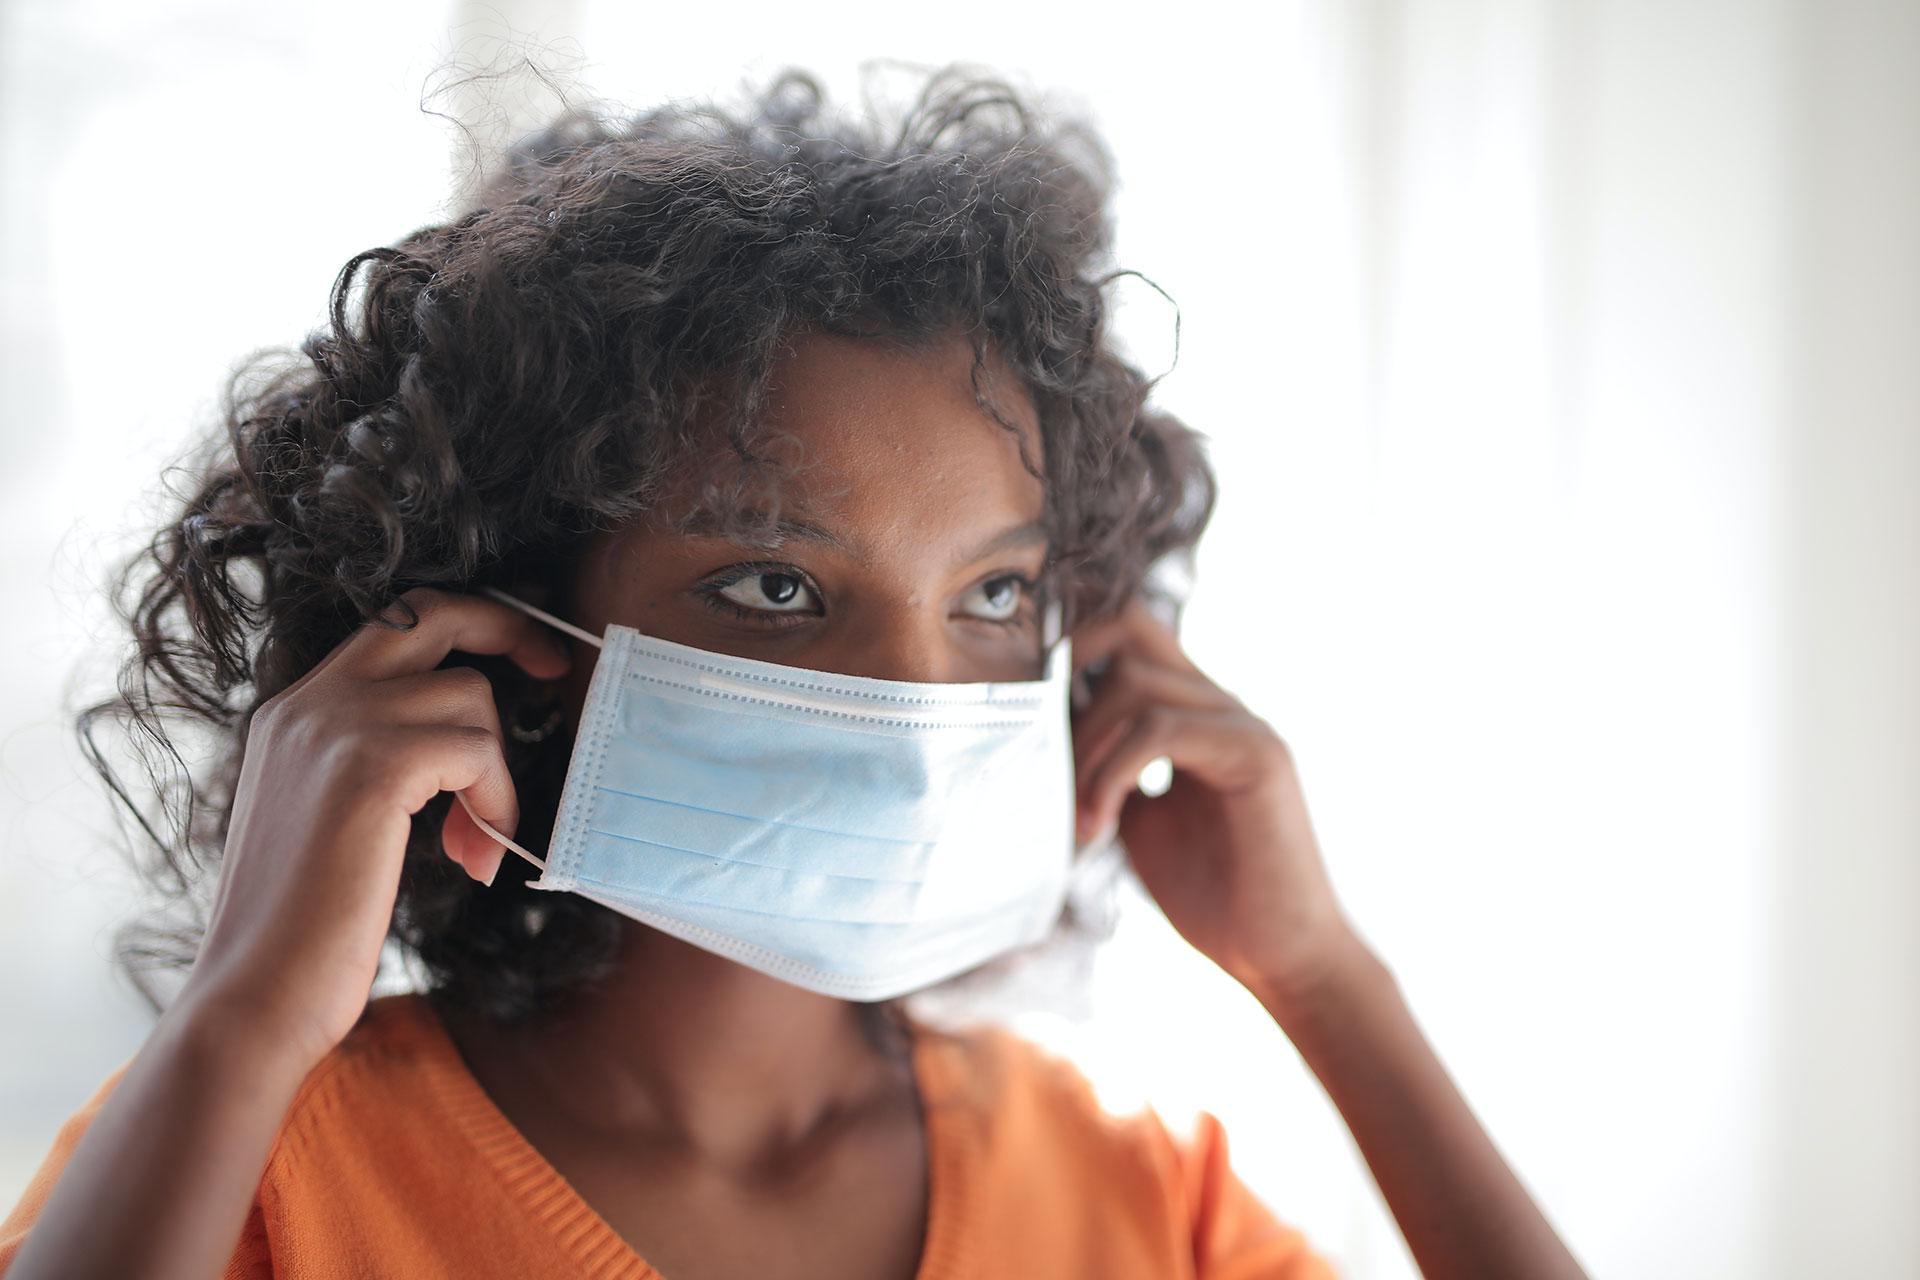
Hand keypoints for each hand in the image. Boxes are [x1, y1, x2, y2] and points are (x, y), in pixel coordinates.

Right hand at [176, 586, 571, 1069]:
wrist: (255, 996)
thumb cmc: (305, 930)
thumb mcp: (335, 821)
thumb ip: (382, 768)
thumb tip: (469, 749)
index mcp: (295, 712)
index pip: (394, 626)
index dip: (467, 629)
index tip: (524, 659)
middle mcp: (307, 703)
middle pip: (428, 610)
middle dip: (507, 626)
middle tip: (554, 670)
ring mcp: (333, 726)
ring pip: (469, 696)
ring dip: (495, 774)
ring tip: (472, 843)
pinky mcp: (369, 765)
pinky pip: (475, 749)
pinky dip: (493, 800)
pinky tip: (471, 856)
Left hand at [1070, 600, 1358, 1002]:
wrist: (1279, 956)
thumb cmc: (1213, 897)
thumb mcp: (1140, 823)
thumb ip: (1109, 774)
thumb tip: (1043, 751)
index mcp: (1194, 714)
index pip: (1130, 635)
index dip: (1072, 655)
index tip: (1030, 722)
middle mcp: (1221, 705)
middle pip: (1129, 632)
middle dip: (1069, 694)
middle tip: (1046, 769)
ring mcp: (1243, 723)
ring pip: (1136, 684)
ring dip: (1085, 750)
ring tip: (1078, 819)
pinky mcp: (1258, 754)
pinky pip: (1161, 729)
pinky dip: (1112, 773)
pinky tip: (1099, 825)